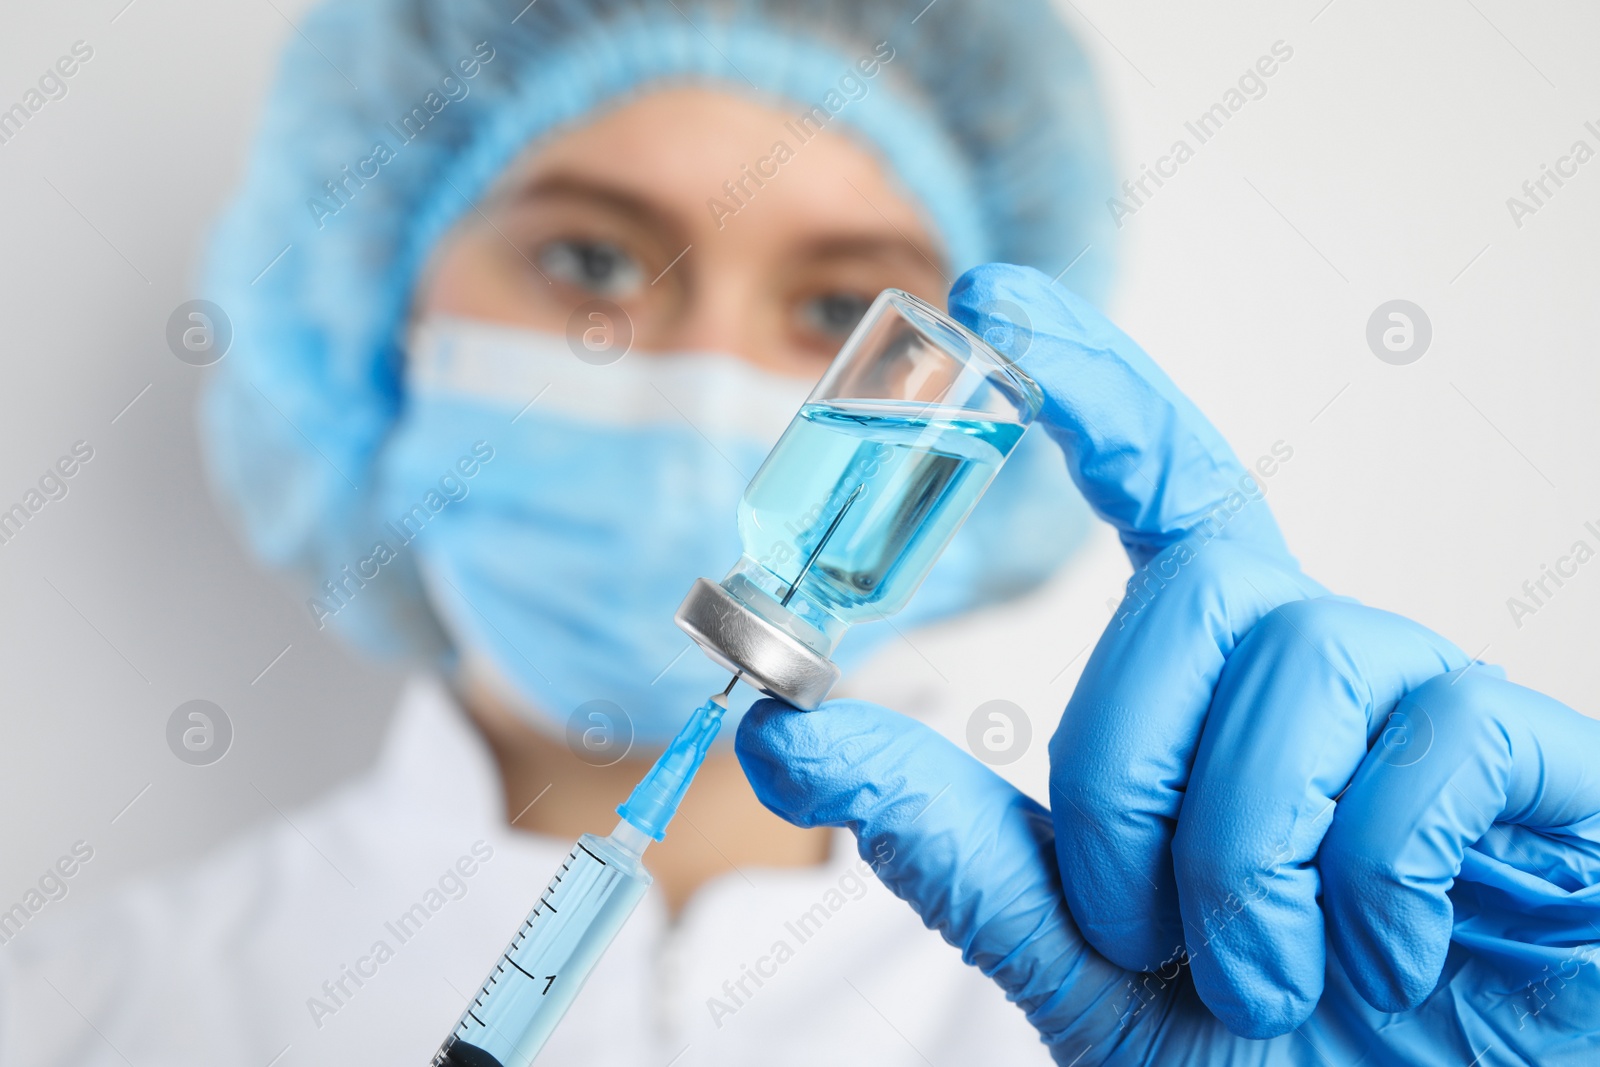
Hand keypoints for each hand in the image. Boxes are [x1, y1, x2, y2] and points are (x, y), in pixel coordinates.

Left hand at [735, 264, 1599, 1061]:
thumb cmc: (1257, 1047)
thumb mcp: (1079, 955)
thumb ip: (950, 843)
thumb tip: (777, 725)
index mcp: (1217, 682)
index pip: (1161, 483)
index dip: (1089, 379)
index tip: (995, 296)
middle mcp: (1321, 657)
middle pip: (1187, 595)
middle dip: (1124, 778)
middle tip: (1142, 935)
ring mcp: (1436, 700)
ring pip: (1300, 663)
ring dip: (1243, 860)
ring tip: (1269, 976)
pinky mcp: (1543, 764)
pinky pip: (1434, 746)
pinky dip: (1372, 884)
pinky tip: (1387, 957)